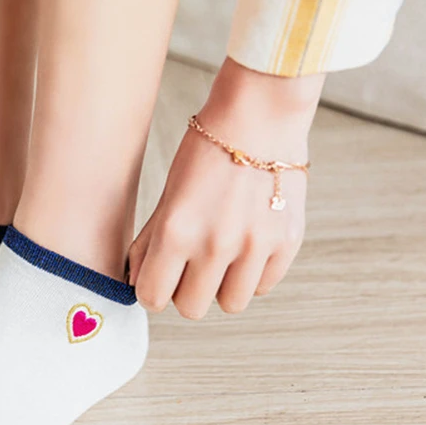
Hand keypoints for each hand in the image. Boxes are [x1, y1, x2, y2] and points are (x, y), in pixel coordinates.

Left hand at [129, 58, 323, 317]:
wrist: (260, 116)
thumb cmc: (206, 152)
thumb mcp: (168, 194)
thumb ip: (151, 242)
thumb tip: (138, 281)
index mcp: (177, 231)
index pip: (152, 297)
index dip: (152, 291)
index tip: (159, 279)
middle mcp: (216, 244)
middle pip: (192, 309)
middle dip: (186, 291)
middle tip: (191, 266)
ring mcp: (255, 246)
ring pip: (231, 304)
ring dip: (222, 286)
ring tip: (222, 256)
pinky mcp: (287, 242)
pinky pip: (263, 285)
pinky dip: (253, 273)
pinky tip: (248, 243)